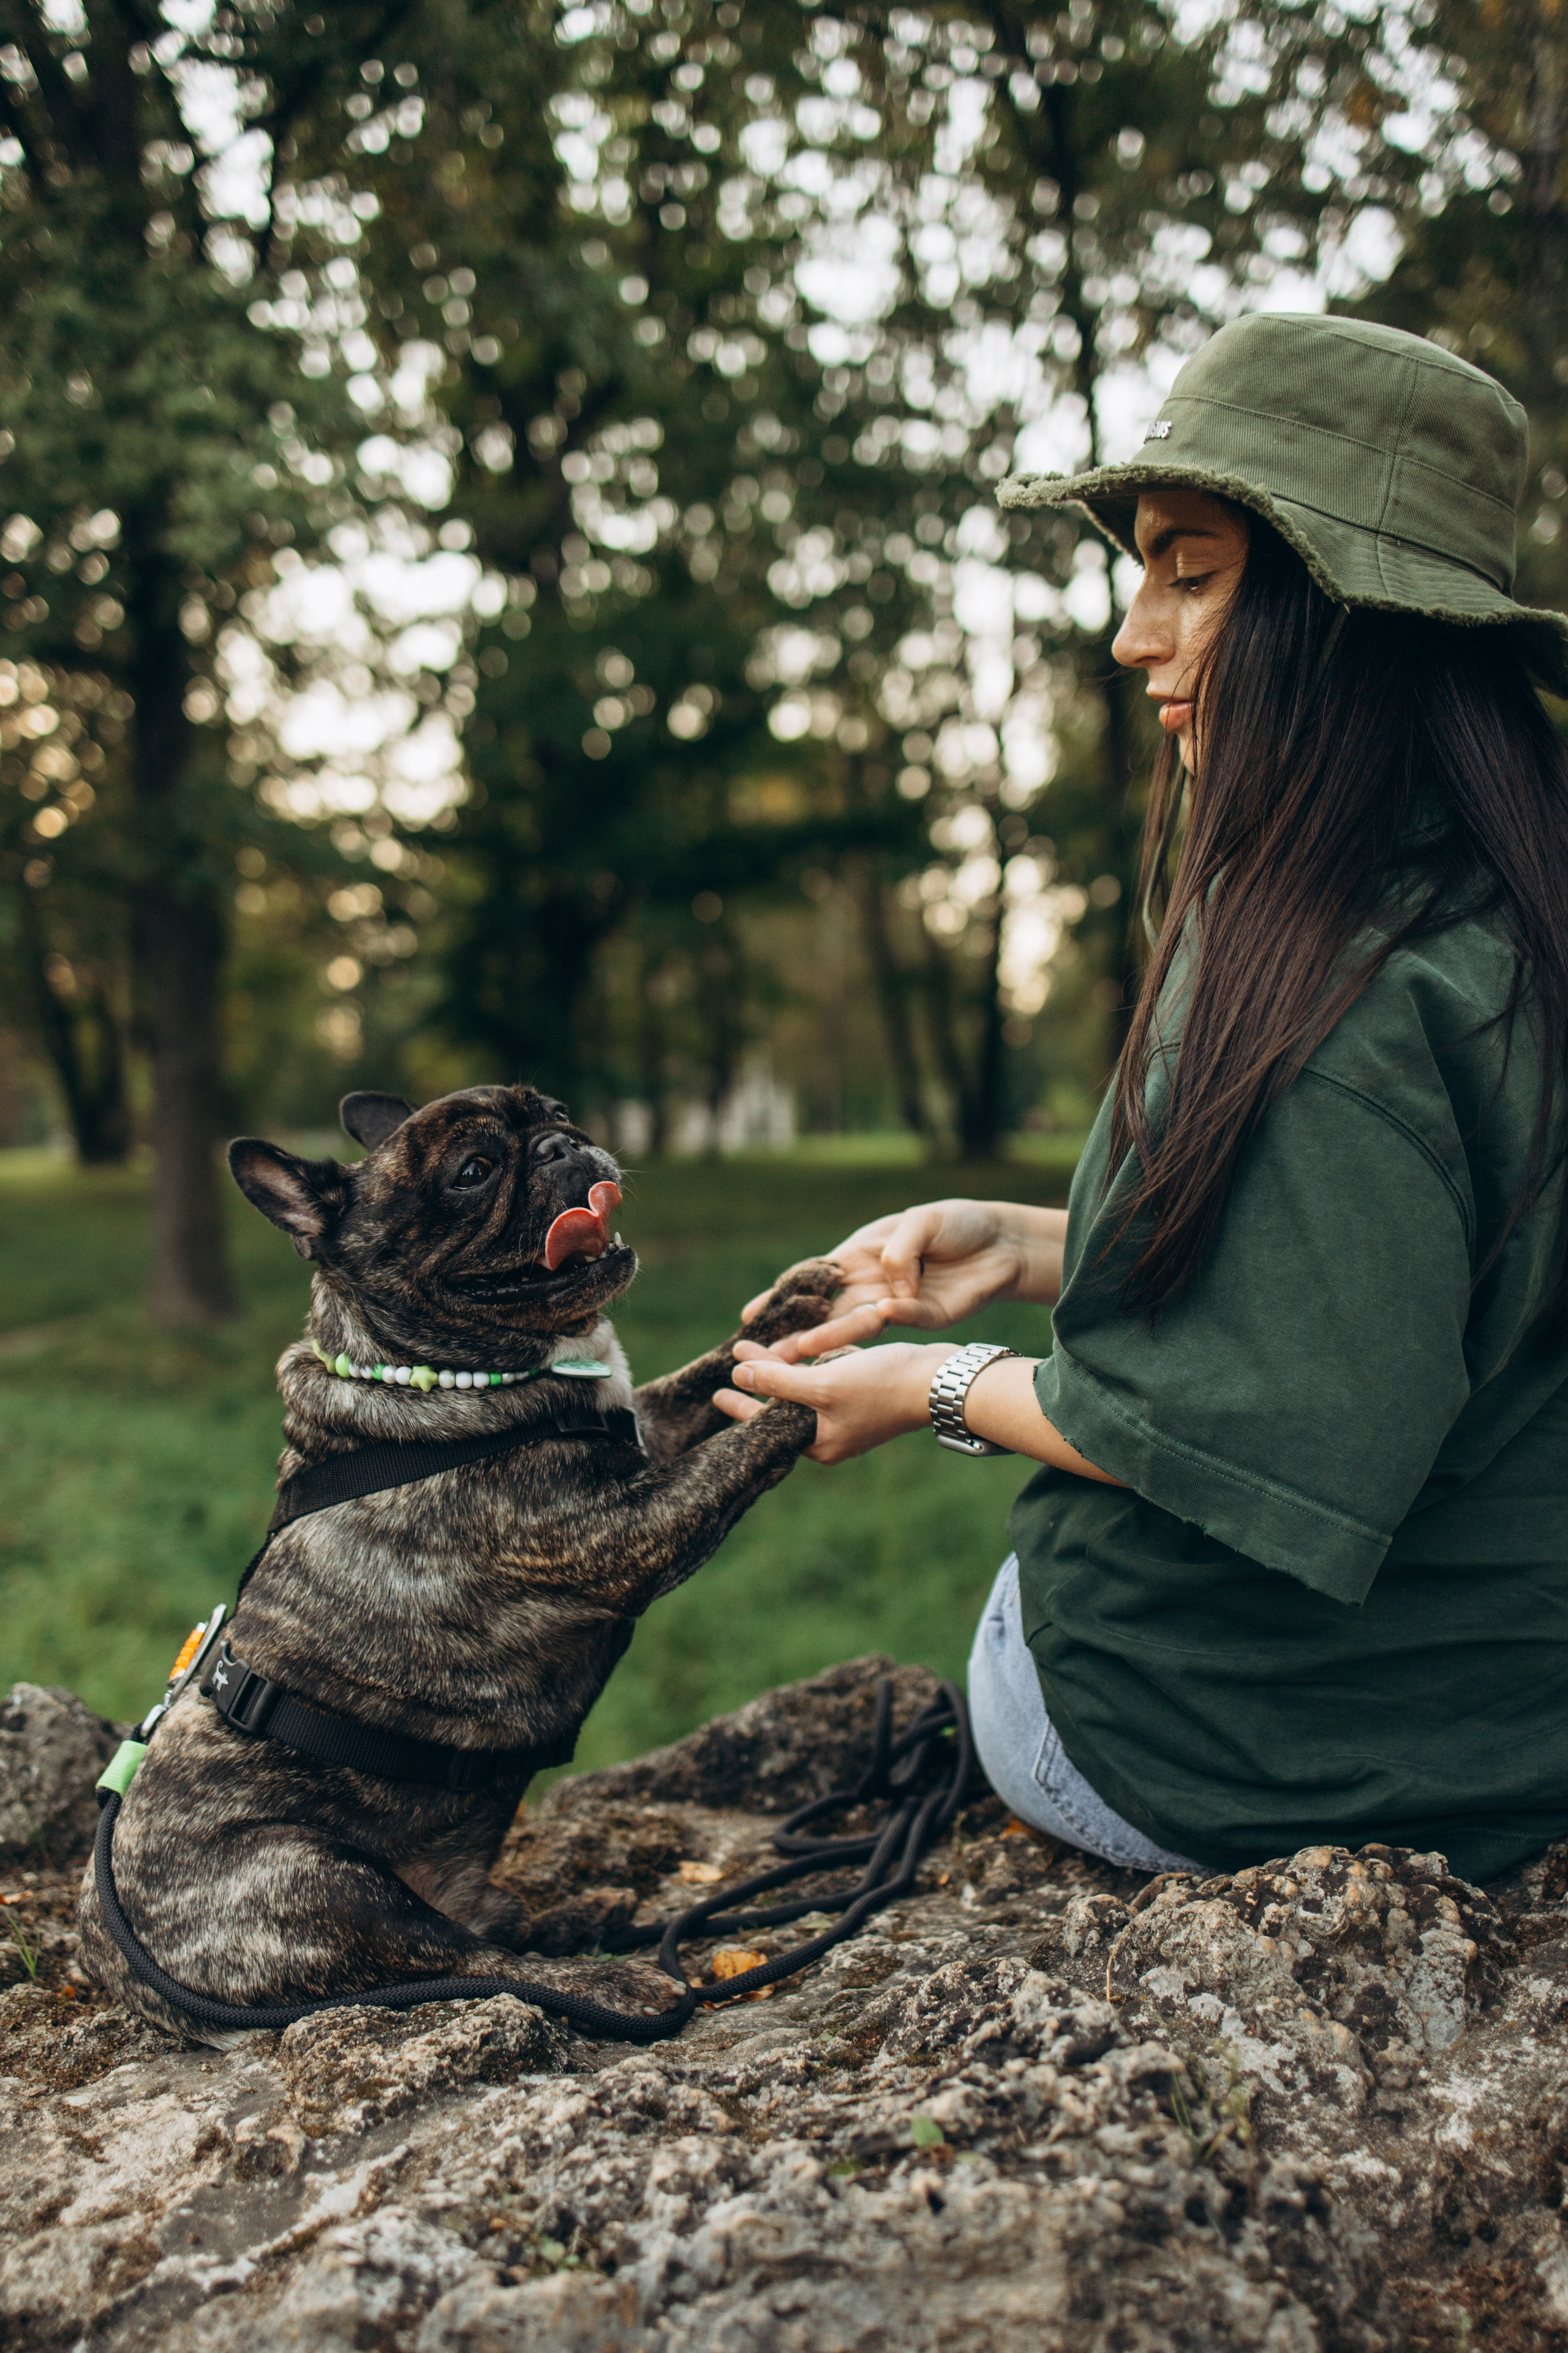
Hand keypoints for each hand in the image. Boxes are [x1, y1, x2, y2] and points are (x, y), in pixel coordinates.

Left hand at [715, 1338, 948, 1463]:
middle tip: (734, 1362)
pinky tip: (803, 1348)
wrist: (941, 1381)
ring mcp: (851, 1415)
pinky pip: (830, 1379)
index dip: (742, 1406)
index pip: (767, 1425)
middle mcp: (833, 1434)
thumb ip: (777, 1382)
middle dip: (761, 1380)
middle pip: (784, 1405)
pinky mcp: (867, 1394)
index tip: (717, 1393)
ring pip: (806, 1389)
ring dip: (784, 1367)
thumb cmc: (882, 1387)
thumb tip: (737, 1377)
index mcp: (819, 1442)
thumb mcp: (822, 1385)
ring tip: (759, 1350)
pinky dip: (814, 1364)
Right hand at [741, 1200, 1054, 1360]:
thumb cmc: (956, 1223)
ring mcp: (895, 1303)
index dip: (782, 1296)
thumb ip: (899, 1251)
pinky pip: (900, 1319)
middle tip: (760, 1353)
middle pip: (825, 1310)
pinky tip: (874, 1318)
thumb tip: (887, 1289)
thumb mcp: (922, 1222)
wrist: (1003, 1242)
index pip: (813, 1278)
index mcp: (860, 1255)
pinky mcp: (924, 1316)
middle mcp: (871, 1283)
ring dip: (826, 1339)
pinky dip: (889, 1318)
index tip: (749, 1315)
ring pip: (854, 1324)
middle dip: (793, 1331)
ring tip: (795, 1355)